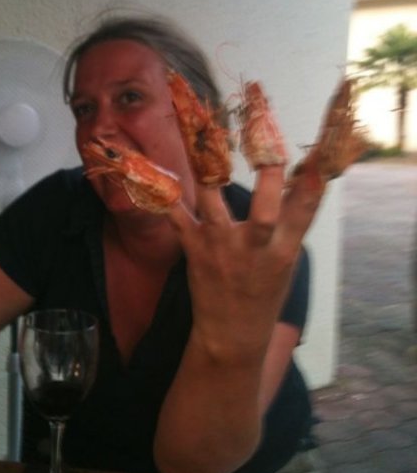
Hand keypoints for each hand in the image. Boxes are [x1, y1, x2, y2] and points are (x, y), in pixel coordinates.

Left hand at [167, 165, 321, 356]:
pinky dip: (166, 198)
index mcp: (283, 251)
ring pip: (213, 204)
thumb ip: (292, 221)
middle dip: (269, 177)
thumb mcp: (286, 260)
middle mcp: (254, 248)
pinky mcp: (194, 249)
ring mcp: (221, 247)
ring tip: (202, 138)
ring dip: (208, 171)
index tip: (317, 155)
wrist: (232, 334)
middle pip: (265, 208)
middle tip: (268, 147)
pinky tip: (156, 176)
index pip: (304, 212)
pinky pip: (177, 217)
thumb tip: (306, 177)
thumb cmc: (263, 292)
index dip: (312, 184)